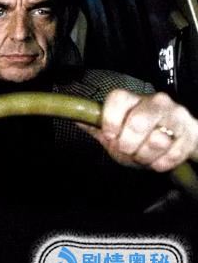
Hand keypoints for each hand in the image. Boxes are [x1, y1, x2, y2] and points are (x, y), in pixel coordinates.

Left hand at [79, 90, 197, 171]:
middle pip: (137, 122)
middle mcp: (156, 102)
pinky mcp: (191, 134)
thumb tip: (75, 117)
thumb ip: (96, 126)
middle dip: (128, 144)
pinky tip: (158, 159)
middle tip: (128, 149)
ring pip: (157, 140)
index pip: (117, 99)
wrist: (175, 140)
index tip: (109, 135)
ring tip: (143, 155)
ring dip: (145, 156)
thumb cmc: (139, 135)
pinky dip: (161, 163)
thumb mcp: (114, 131)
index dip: (110, 120)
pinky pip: (173, 154)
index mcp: (132, 99)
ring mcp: (176, 116)